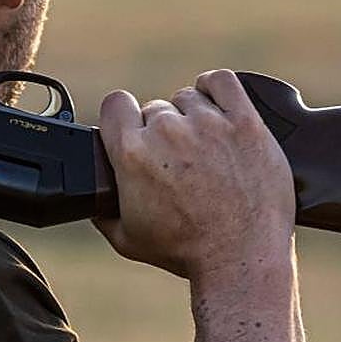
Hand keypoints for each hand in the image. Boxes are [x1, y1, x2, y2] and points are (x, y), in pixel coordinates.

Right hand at [95, 70, 295, 281]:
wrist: (240, 259)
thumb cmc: (186, 253)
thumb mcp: (128, 240)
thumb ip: (103, 211)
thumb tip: (95, 198)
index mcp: (133, 154)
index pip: (115, 104)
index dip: (122, 119)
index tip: (132, 132)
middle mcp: (168, 132)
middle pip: (155, 108)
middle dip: (162, 133)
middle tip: (177, 165)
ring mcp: (209, 124)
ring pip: (188, 98)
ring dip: (191, 118)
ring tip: (203, 151)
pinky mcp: (245, 123)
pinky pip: (223, 82)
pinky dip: (216, 88)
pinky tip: (216, 107)